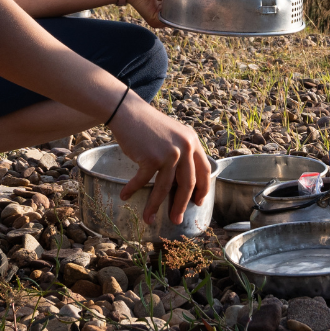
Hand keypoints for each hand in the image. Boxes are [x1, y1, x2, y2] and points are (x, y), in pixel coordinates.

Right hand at [110, 93, 210, 224]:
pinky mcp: (151, 157)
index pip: (204, 171)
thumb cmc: (148, 124)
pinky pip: (143, 180)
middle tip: (175, 219)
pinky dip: (132, 189)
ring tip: (149, 218)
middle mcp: (185, 147)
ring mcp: (169, 153)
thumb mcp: (173, 134)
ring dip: (155, 205)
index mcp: (192, 141)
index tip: (197, 202)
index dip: (202, 189)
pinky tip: (125, 196)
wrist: (128, 111)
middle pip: (187, 184)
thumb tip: (185, 183)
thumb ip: (182, 152)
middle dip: (180, 205)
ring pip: (164, 187)